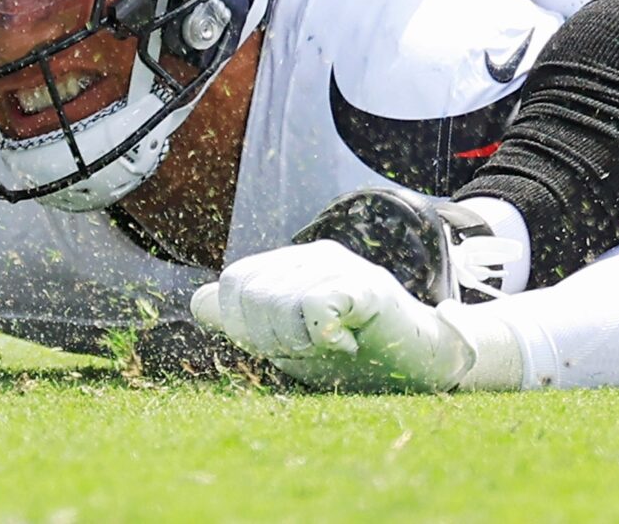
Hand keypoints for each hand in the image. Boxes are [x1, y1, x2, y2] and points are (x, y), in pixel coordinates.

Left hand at [190, 241, 474, 392]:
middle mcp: (313, 256)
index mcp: (292, 264)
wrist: (419, 363)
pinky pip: (317, 305)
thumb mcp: (290, 337)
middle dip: (270, 337)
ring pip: (278, 303)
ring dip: (298, 341)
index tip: (283, 345)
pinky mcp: (367, 286)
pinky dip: (323, 335)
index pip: (234, 283)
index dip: (244, 325)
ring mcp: (341, 266)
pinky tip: (346, 342)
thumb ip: (245, 318)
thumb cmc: (353, 352)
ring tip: (332, 344)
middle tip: (311, 346)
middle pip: (250, 294)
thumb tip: (199, 301)